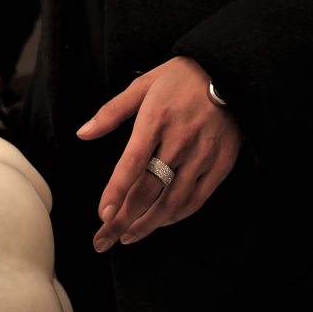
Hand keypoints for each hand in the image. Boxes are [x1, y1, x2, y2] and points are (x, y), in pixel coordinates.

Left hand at [77, 57, 241, 250]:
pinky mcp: (221, 164)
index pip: (133, 163)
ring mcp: (203, 154)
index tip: (103, 214)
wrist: (229, 72)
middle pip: (149, 190)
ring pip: (172, 201)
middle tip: (104, 239)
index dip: (117, 192)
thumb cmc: (181, 78)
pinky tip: (159, 222)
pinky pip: (196, 199)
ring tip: (127, 236)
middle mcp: (180, 140)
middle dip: (123, 219)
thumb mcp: (143, 85)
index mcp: (157, 118)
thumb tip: (83, 133)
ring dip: (148, 224)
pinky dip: (176, 216)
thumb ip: (111, 112)